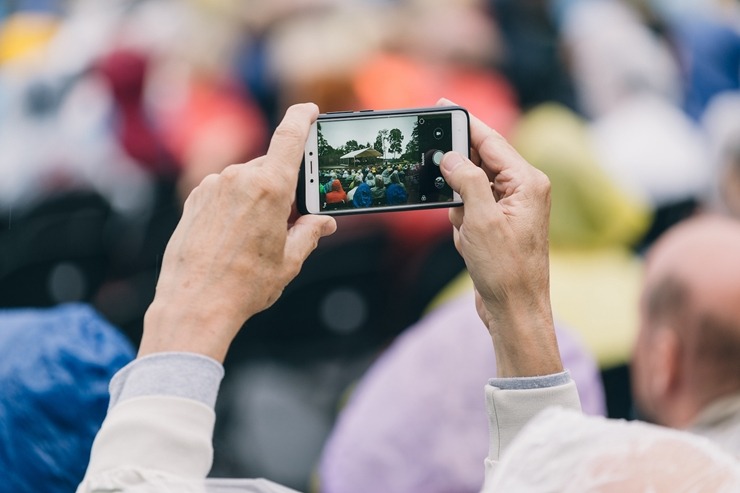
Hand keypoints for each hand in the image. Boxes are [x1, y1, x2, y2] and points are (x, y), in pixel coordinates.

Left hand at [139, 103, 336, 361]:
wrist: (194, 304)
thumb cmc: (245, 285)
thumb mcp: (289, 261)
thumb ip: (310, 233)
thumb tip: (325, 222)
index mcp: (270, 187)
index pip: (290, 136)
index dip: (302, 117)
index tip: (310, 109)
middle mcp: (239, 178)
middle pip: (271, 167)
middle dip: (283, 186)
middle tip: (289, 219)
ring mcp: (212, 186)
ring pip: (246, 180)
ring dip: (257, 198)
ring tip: (254, 238)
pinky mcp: (194, 198)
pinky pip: (223, 191)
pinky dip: (234, 205)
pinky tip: (232, 236)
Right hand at [438, 99, 561, 376]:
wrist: (515, 311)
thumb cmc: (506, 271)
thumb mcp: (481, 221)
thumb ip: (466, 181)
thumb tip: (451, 156)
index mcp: (527, 182)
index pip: (491, 141)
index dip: (466, 122)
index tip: (443, 105)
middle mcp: (523, 190)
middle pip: (480, 163)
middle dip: (458, 182)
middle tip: (453, 202)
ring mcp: (512, 207)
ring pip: (470, 189)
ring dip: (460, 210)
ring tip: (470, 236)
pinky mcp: (500, 224)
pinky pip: (471, 210)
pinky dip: (463, 224)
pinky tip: (470, 245)